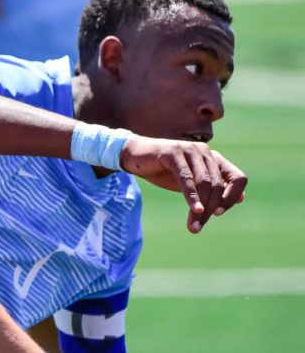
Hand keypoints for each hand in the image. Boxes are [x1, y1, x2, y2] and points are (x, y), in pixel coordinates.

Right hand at [119, 135, 247, 233]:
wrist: (135, 156)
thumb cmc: (164, 170)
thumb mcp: (191, 182)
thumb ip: (213, 188)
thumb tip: (241, 199)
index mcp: (213, 158)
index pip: (238, 179)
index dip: (231, 197)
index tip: (218, 214)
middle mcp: (204, 152)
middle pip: (217, 186)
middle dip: (210, 209)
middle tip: (198, 227)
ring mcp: (189, 150)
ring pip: (204, 184)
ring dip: (200, 208)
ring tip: (193, 226)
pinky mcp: (173, 153)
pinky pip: (187, 178)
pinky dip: (191, 196)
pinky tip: (193, 210)